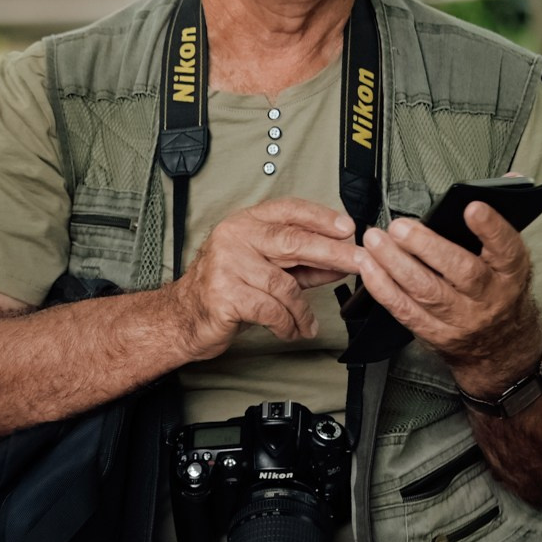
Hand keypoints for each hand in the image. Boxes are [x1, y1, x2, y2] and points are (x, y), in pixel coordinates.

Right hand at [174, 199, 364, 354]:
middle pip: (292, 240)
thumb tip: (341, 261)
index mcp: (245, 223)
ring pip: (284, 284)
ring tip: (307, 323)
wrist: (183, 317)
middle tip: (358, 261)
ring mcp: (227, 264)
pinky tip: (291, 330)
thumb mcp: (267, 269)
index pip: (288, 210)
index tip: (348, 227)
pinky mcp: (225, 294)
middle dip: (331, 252)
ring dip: (302, 310)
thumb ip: (303, 264)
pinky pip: (270, 309)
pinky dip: (287, 324)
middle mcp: (234, 237)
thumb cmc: (226, 289)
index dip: (321, 217)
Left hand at [355, 202, 541, 390]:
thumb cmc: (500, 290)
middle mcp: (489, 297)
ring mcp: (462, 319)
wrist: (502, 346)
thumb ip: (500, 219)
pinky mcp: (435, 333)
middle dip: (426, 247)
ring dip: (395, 264)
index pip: (506, 248)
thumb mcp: (509, 258)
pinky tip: (367, 266)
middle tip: (399, 227)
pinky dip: (382, 288)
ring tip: (374, 240)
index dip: (491, 228)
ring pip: (426, 291)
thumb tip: (509, 179)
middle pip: (460, 271)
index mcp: (511, 272)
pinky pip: (404, 310)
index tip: (472, 207)